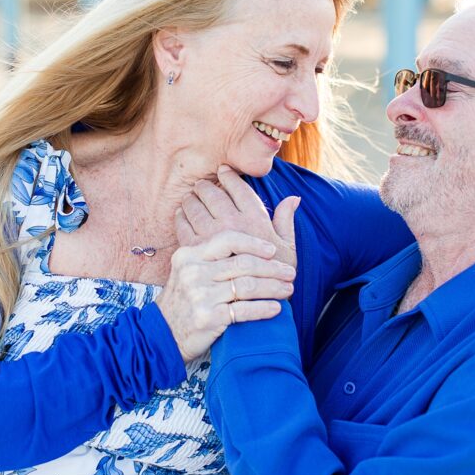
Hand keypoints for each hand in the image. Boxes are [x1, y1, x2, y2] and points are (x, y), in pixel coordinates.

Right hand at [155, 230, 295, 362]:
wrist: (161, 336)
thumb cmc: (183, 302)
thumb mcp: (188, 272)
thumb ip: (213, 257)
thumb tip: (249, 242)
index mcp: (189, 255)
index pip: (227, 239)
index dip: (253, 243)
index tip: (272, 250)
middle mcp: (193, 272)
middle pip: (242, 263)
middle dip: (272, 267)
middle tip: (290, 272)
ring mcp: (200, 295)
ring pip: (247, 285)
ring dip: (273, 287)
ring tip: (288, 289)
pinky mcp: (208, 318)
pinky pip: (244, 310)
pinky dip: (264, 309)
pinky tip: (276, 309)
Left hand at [175, 164, 299, 270]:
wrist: (252, 305)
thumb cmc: (275, 276)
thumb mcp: (288, 248)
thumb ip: (286, 220)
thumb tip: (294, 198)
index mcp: (255, 220)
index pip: (239, 188)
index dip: (230, 176)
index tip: (223, 170)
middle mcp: (232, 224)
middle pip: (213, 194)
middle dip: (206, 186)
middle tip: (202, 184)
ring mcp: (211, 237)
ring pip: (195, 206)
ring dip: (191, 198)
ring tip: (191, 196)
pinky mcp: (195, 250)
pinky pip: (183, 225)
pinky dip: (181, 216)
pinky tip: (182, 214)